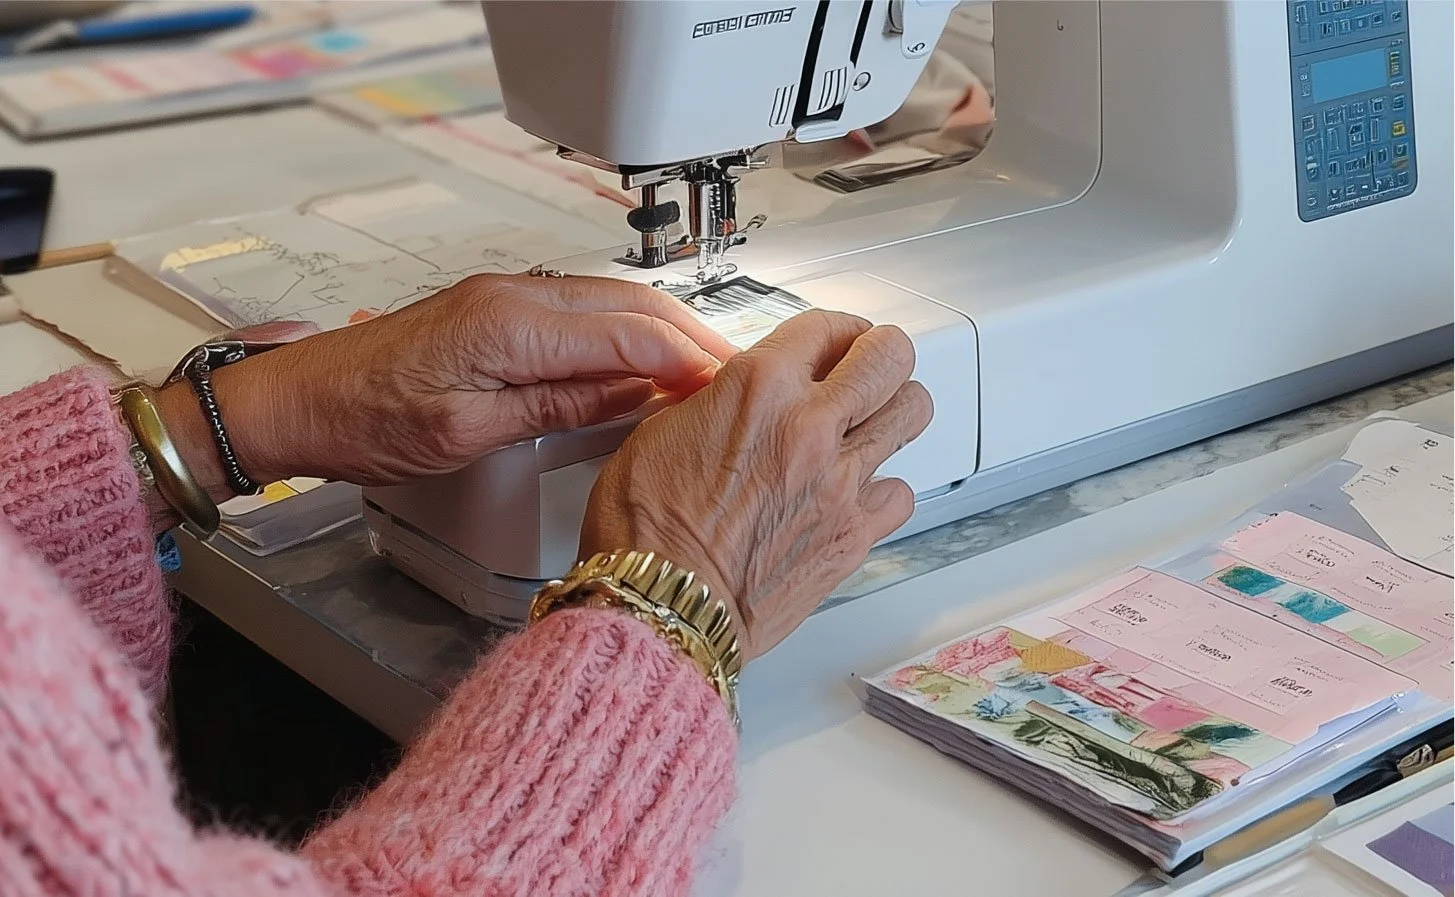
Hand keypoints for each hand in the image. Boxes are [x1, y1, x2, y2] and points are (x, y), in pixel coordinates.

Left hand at [154, 273, 736, 499]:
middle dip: (690, 337)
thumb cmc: (362, 421)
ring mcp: (506, 297)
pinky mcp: (497, 310)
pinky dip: (624, 335)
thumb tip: (631, 393)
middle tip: (734, 377)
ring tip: (702, 371)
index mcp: (510, 323)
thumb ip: (556, 407)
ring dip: (661, 333)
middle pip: (630, 305)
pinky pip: (581, 313)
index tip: (726, 387)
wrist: (297, 400)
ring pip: (610, 304)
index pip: (628, 333)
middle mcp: (514, 296)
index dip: (686, 360)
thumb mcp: (466, 433)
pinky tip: (641, 361)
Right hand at [579, 311, 932, 661]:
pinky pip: (900, 492)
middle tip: (869, 366)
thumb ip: (715, 404)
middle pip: (889, 356)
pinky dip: (883, 489)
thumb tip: (734, 398)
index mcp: (758, 388)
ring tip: (872, 421)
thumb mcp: (660, 433)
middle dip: (880, 354)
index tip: (835, 339)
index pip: (826, 325)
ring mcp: (839, 481)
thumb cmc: (645, 532)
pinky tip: (858, 491)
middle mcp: (808, 426)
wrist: (662, 605)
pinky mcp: (852, 534)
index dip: (834, 329)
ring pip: (911, 412)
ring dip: (892, 410)